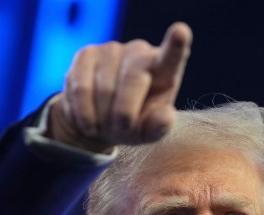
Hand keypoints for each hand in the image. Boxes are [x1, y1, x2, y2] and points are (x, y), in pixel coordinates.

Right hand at [48, 22, 191, 152]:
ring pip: (105, 88)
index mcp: (164, 71)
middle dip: (124, 115)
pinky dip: (84, 114)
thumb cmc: (131, 126)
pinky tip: (89, 121)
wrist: (97, 123)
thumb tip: (165, 116)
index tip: (181, 32)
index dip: (175, 44)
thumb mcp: (147, 133)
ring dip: (103, 117)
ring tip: (105, 124)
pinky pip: (82, 89)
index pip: (172, 56)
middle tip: (121, 129)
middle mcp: (140, 52)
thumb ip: (159, 127)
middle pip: (134, 80)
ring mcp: (113, 49)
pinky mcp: (86, 54)